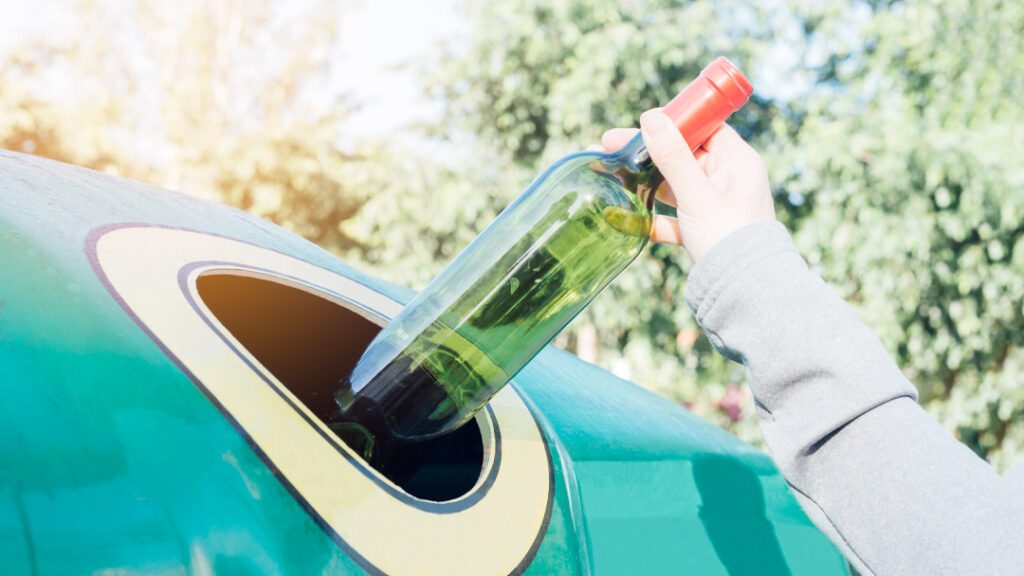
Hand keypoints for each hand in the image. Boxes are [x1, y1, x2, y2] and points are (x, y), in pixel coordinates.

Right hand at [598, 109, 774, 260]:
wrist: (745, 292)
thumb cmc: (728, 238)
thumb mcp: (696, 195)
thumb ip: (673, 157)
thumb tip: (652, 118)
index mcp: (737, 161)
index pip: (703, 127)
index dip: (672, 122)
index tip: (641, 122)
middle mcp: (729, 178)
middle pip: (683, 154)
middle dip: (647, 152)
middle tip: (609, 145)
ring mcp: (716, 204)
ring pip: (675, 185)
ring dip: (645, 182)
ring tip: (611, 175)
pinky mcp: (705, 228)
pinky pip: (675, 215)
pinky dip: (654, 216)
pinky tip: (625, 218)